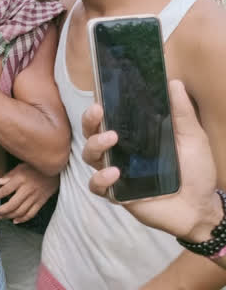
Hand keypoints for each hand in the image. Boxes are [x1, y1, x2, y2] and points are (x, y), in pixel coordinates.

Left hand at [0, 163, 58, 223]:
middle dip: (0, 211)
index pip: (5, 190)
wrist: (56, 171)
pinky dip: (22, 219)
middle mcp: (27, 190)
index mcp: (21, 179)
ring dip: (8, 216)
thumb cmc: (36, 167)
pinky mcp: (41, 202)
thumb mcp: (21, 166)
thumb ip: (9, 175)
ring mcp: (35, 197)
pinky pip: (31, 214)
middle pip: (12, 205)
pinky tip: (14, 221)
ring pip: (20, 211)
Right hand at [83, 80, 221, 242]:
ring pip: (89, 156)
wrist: (201, 208)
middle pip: (91, 133)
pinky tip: (114, 174)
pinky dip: (100, 178)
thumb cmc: (196, 171)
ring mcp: (115, 172)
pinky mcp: (116, 193)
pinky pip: (96, 185)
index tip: (101, 96)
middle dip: (90, 121)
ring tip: (111, 139)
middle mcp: (120, 152)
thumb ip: (182, 112)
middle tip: (98, 111)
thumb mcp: (192, 137)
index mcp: (134, 136)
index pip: (109, 117)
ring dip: (95, 145)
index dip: (99, 106)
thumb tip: (173, 82)